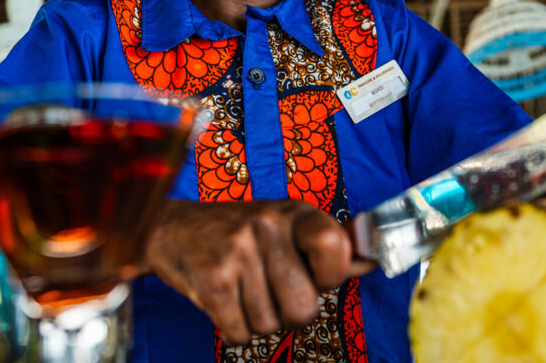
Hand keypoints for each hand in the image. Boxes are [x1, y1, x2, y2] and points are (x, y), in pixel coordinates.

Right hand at [142, 199, 374, 344]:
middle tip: (269, 288)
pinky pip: (241, 333)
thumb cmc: (238, 231)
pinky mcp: (214, 279)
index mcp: (293, 211)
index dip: (329, 275)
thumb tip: (371, 261)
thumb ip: (324, 245)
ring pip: (271, 325)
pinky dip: (235, 327)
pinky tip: (225, 299)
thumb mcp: (283, 224)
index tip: (314, 274)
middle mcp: (267, 225)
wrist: (173, 229)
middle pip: (304, 307)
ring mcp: (239, 251)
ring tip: (243, 288)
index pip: (334, 246)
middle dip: (290, 311)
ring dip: (259, 319)